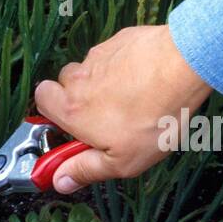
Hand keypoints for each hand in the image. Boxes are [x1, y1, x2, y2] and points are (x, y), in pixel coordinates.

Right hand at [34, 24, 212, 191]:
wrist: (182, 67)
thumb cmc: (153, 116)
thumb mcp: (123, 161)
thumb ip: (86, 170)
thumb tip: (60, 181)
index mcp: (72, 109)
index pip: (40, 101)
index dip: (52, 114)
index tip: (73, 129)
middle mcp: (78, 78)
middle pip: (65, 84)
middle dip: (79, 99)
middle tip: (106, 118)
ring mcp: (98, 56)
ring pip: (90, 70)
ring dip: (102, 83)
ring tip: (133, 100)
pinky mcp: (119, 40)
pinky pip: (113, 56)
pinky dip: (123, 67)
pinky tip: (146, 81)